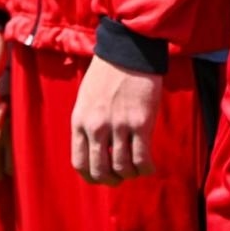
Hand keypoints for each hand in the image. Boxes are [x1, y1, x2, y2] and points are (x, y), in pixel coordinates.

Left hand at [70, 55, 161, 184]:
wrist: (127, 50)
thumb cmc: (107, 73)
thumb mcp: (86, 99)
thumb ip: (88, 124)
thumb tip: (97, 151)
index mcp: (80, 121)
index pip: (80, 163)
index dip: (92, 177)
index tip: (103, 177)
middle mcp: (96, 127)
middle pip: (100, 171)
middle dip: (112, 180)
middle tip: (121, 176)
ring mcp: (118, 126)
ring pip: (123, 167)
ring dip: (131, 173)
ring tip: (136, 167)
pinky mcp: (140, 123)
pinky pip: (142, 158)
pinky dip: (146, 168)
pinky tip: (149, 165)